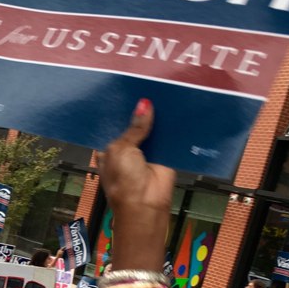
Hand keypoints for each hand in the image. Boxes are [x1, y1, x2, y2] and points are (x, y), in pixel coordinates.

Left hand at [98, 100, 174, 271]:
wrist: (145, 205)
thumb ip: (134, 128)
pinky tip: (178, 106)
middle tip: (150, 83)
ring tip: (166, 89)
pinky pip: (170, 137)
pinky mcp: (166, 154)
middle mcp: (127, 148)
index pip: (114, 124)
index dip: (120, 109)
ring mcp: (147, 151)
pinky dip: (174, 126)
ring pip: (153, 128)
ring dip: (159, 115)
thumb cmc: (124, 180)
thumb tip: (144, 104)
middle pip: (135, 124)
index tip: (126, 87)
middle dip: (141, 109)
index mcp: (109, 148)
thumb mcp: (122, 149)